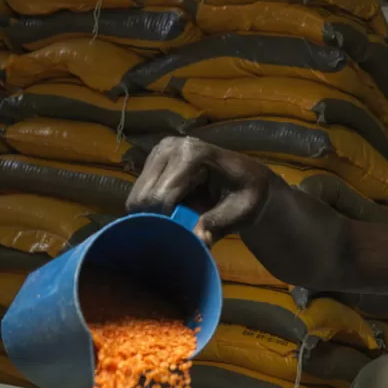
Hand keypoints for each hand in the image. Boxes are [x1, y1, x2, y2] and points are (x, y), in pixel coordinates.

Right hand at [127, 136, 272, 245]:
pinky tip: (177, 209)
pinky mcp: (152, 161)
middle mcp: (169, 147)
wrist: (249, 179)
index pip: (160, 197)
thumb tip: (198, 241)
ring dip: (157, 215)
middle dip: (160, 220)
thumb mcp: (242, 212)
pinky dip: (154, 210)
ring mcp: (158, 152)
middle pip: (143, 198)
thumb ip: (218, 224)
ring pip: (136, 199)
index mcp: (192, 154)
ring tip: (185, 216)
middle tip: (185, 229)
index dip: (168, 223)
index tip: (185, 237)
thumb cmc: (250, 195)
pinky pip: (139, 196)